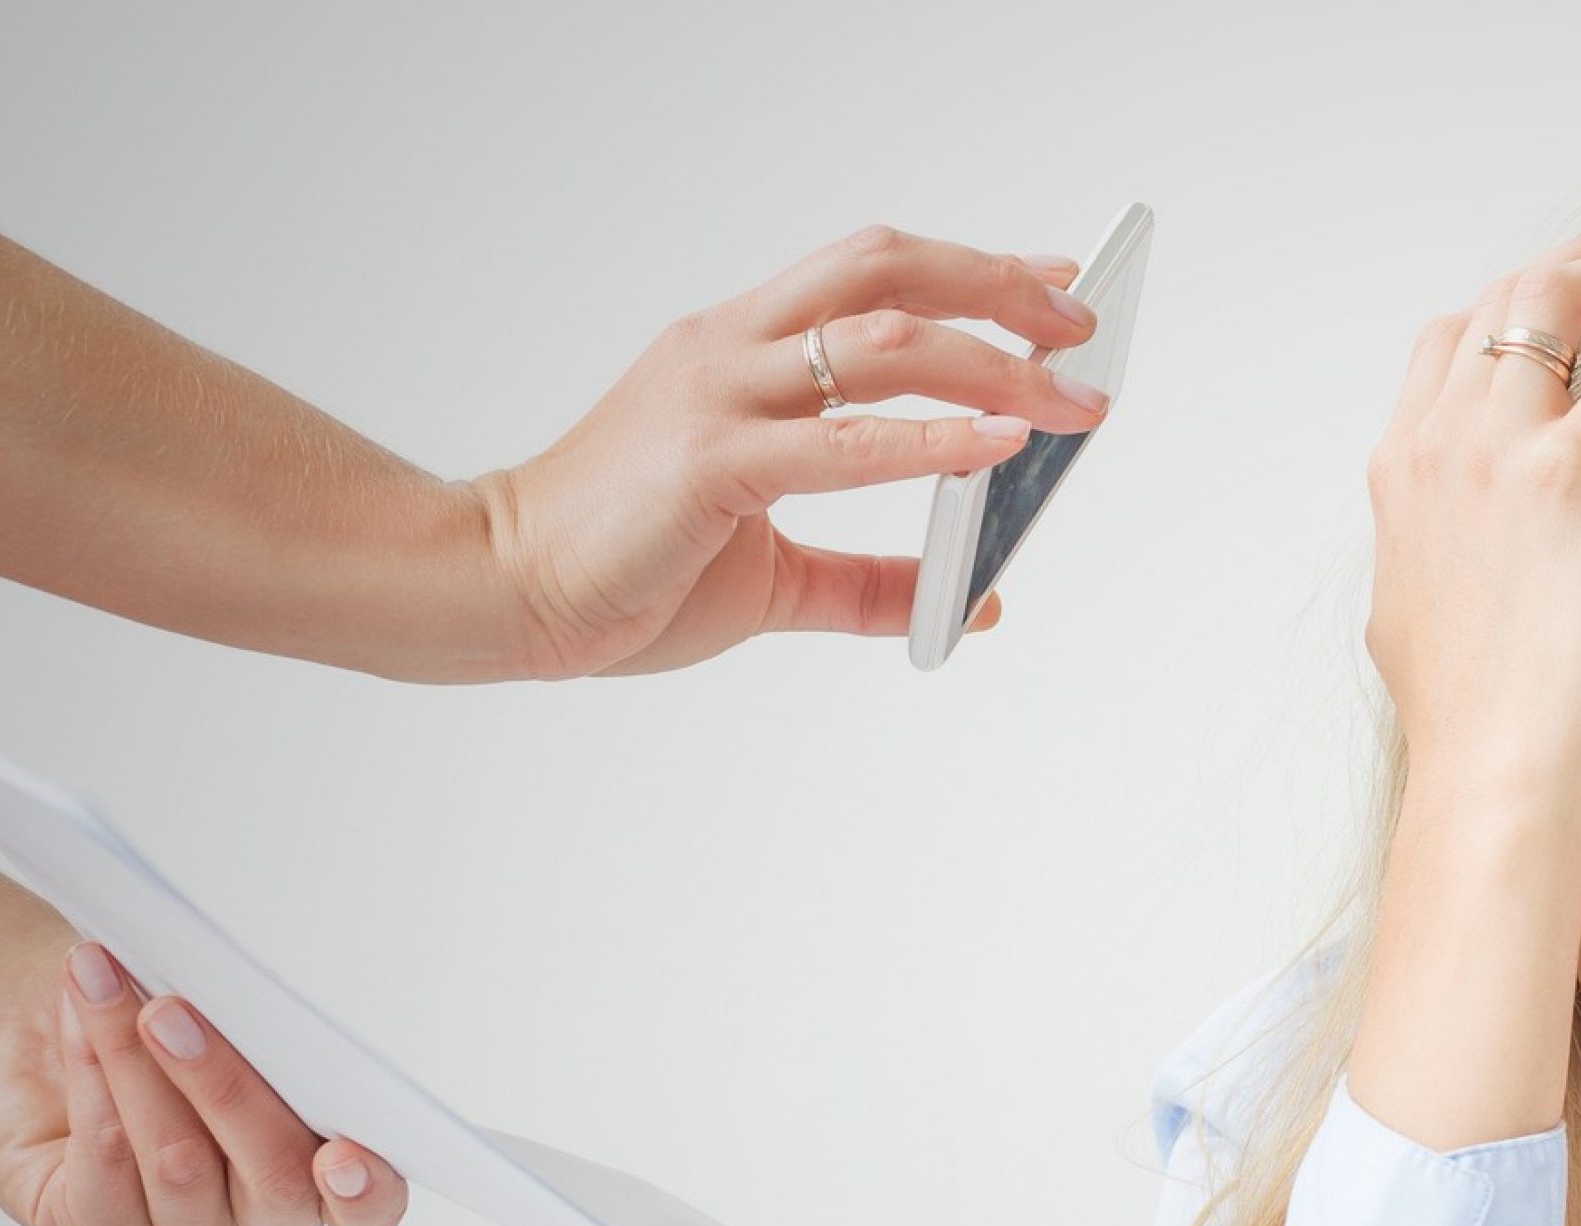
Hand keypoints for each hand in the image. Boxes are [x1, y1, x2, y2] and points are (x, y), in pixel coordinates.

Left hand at [0, 941, 404, 1225]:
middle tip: (168, 1012)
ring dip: (133, 1059)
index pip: (368, 1210)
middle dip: (220, 1083)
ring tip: (103, 983)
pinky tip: (78, 1023)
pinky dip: (90, 1078)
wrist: (46, 1043)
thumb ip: (259, 1036)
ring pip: (177, 1162)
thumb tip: (251, 1000)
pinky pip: (105, 1162)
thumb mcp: (223, 1027)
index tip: (342, 1156)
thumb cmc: (154, 1030)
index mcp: (321, 1183)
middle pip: (273, 1176)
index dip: (364, 1191)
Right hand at [473, 228, 1110, 678]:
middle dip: (997, 287)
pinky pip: (839, 441)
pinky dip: (930, 441)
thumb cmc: (618, 569)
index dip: (970, 268)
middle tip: (1082, 323)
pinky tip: (996, 444)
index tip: (1053, 279)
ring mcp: (717, 399)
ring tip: (1067, 397)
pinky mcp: (709, 463)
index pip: (870, 274)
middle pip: (885, 272)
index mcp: (738, 353)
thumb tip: (975, 601)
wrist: (498, 590)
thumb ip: (871, 585)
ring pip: (876, 340)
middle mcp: (731, 352)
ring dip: (990, 362)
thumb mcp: (775, 578)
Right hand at [1364, 234, 1580, 811]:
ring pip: (1548, 302)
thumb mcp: (1416, 617)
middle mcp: (1436, 446)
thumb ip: (1430, 556)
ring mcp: (1494, 454)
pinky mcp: (1568, 480)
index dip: (1511, 308)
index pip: (1446, 342)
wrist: (1493, 774)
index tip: (1568, 307)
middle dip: (1571, 265)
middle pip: (1497, 301)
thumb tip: (1441, 553)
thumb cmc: (1473, 722)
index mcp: (1401, 476)